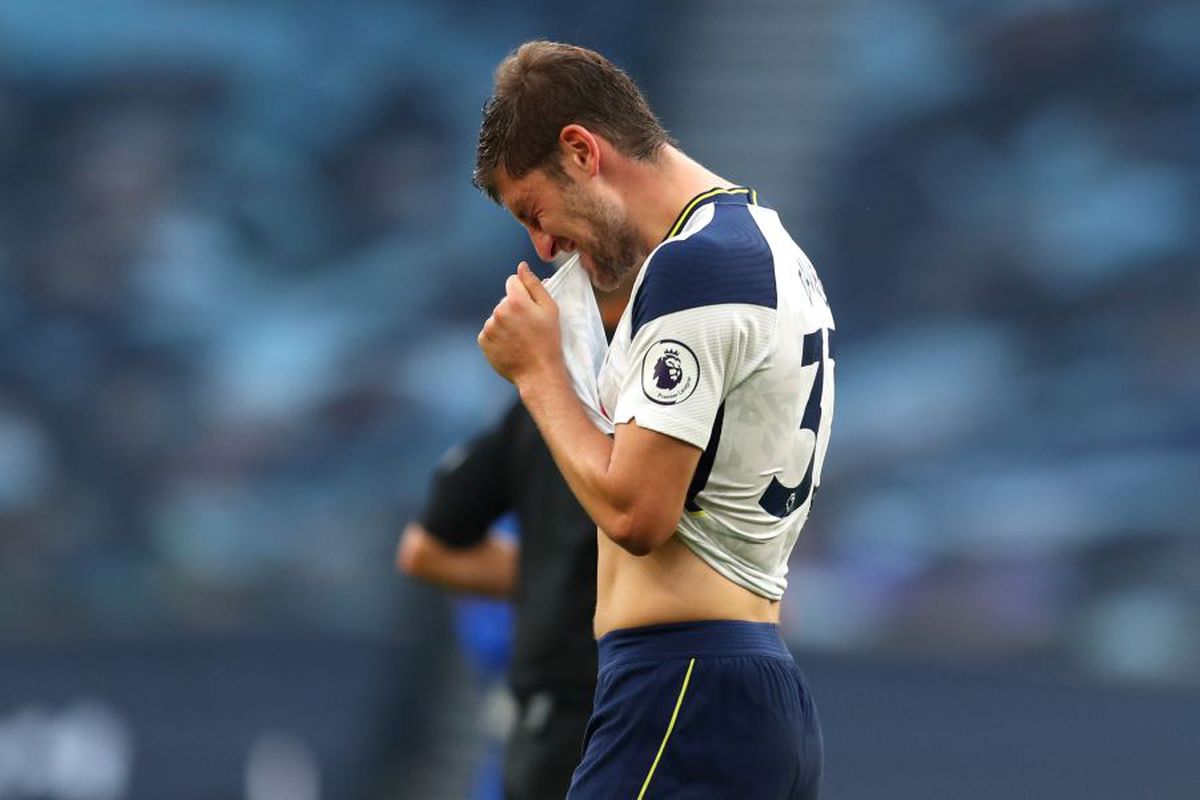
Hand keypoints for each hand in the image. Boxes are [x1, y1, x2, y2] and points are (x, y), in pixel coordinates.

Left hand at [478, 261, 562, 386]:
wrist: (538, 373)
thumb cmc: (549, 341)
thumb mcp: (550, 309)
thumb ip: (534, 284)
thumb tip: (521, 267)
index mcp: (515, 300)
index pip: (512, 281)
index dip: (523, 293)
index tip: (531, 308)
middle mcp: (498, 311)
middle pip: (504, 300)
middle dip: (514, 308)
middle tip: (529, 328)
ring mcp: (489, 327)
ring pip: (497, 316)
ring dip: (506, 323)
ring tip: (521, 338)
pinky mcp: (483, 341)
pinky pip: (490, 331)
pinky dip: (498, 336)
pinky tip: (511, 345)